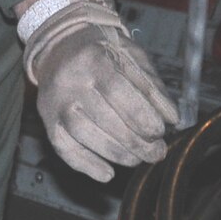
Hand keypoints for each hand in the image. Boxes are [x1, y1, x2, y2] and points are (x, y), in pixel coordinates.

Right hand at [20, 0, 178, 180]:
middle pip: (103, 118)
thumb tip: (172, 118)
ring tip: (138, 160)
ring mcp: (56, 103)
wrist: (61, 46)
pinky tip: (108, 174)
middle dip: (135, 141)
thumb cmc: (103, 52)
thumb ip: (152, 86)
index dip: (141, 115)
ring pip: (84, 135)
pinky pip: (64, 149)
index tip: (160, 131)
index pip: (118, 91)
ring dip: (115, 154)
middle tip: (156, 153)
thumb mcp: (131, 56)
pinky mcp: (48, 121)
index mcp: (94, 59)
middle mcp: (71, 81)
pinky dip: (86, 165)